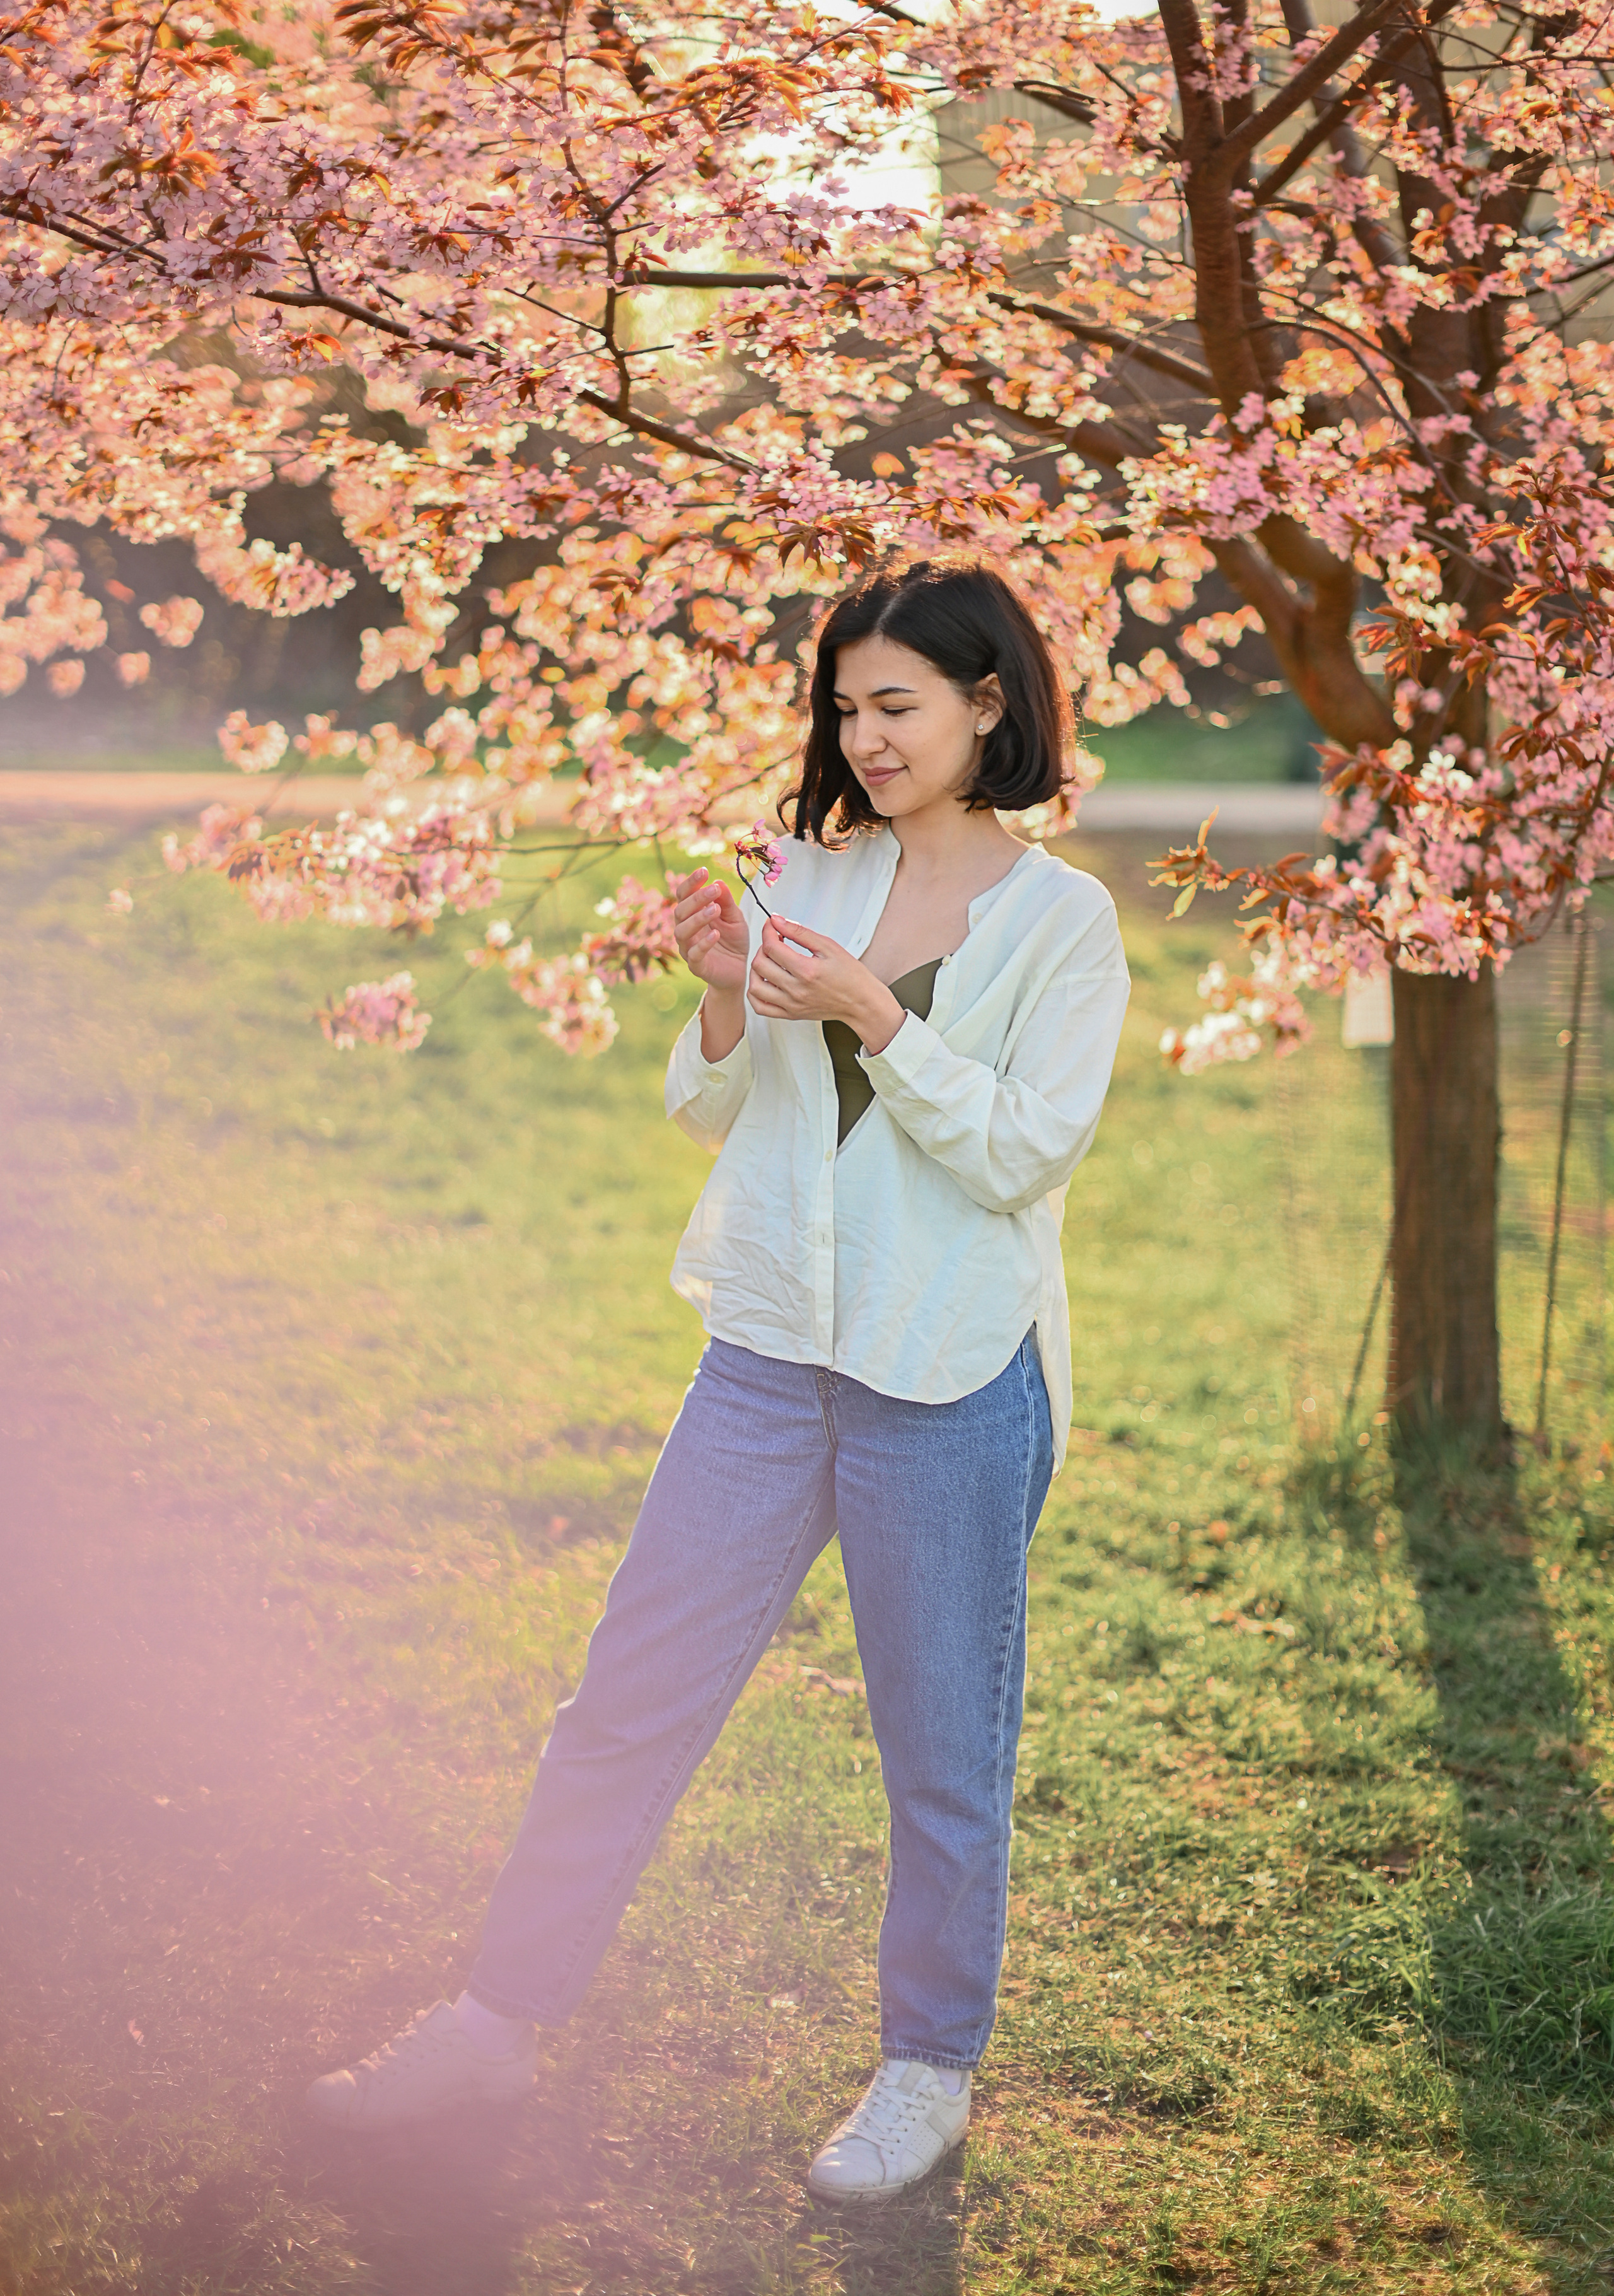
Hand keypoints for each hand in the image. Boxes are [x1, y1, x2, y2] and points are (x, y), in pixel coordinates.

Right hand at [671, 867, 749, 993]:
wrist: (739, 970)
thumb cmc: (734, 941)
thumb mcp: (735, 918)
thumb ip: (727, 902)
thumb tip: (719, 882)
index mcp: (692, 915)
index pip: (684, 896)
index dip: (691, 883)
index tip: (704, 871)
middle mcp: (686, 930)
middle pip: (681, 911)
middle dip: (696, 898)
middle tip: (714, 889)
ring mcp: (688, 948)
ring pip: (682, 931)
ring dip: (697, 919)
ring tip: (715, 910)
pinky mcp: (696, 966)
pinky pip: (694, 954)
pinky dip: (703, 943)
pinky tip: (716, 934)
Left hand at [747, 917, 904, 1052]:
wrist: (861, 1002)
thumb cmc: (850, 975)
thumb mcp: (829, 946)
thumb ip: (800, 932)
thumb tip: (777, 920)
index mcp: (807, 971)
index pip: (772, 947)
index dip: (767, 931)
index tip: (772, 926)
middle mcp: (796, 990)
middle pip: (760, 965)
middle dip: (763, 947)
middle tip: (775, 942)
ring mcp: (791, 1005)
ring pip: (755, 987)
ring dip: (756, 970)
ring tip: (769, 961)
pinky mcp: (790, 1015)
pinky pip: (760, 1007)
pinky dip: (755, 993)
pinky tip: (765, 981)